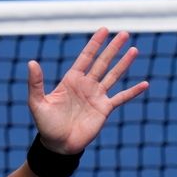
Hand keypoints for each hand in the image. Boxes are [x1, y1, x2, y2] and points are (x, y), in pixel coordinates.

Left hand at [27, 27, 148, 153]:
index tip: (104, 30)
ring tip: (134, 50)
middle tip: (124, 33)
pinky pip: (121, 98)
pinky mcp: (104, 109)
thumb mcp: (37, 103)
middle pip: (102, 62)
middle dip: (112, 48)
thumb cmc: (46, 125)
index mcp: (71, 81)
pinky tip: (145, 84)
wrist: (58, 145)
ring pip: (113, 76)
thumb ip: (36, 83)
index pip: (85, 58)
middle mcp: (86, 86)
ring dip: (124, 63)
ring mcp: (96, 96)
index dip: (94, 44)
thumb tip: (31, 63)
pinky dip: (133, 91)